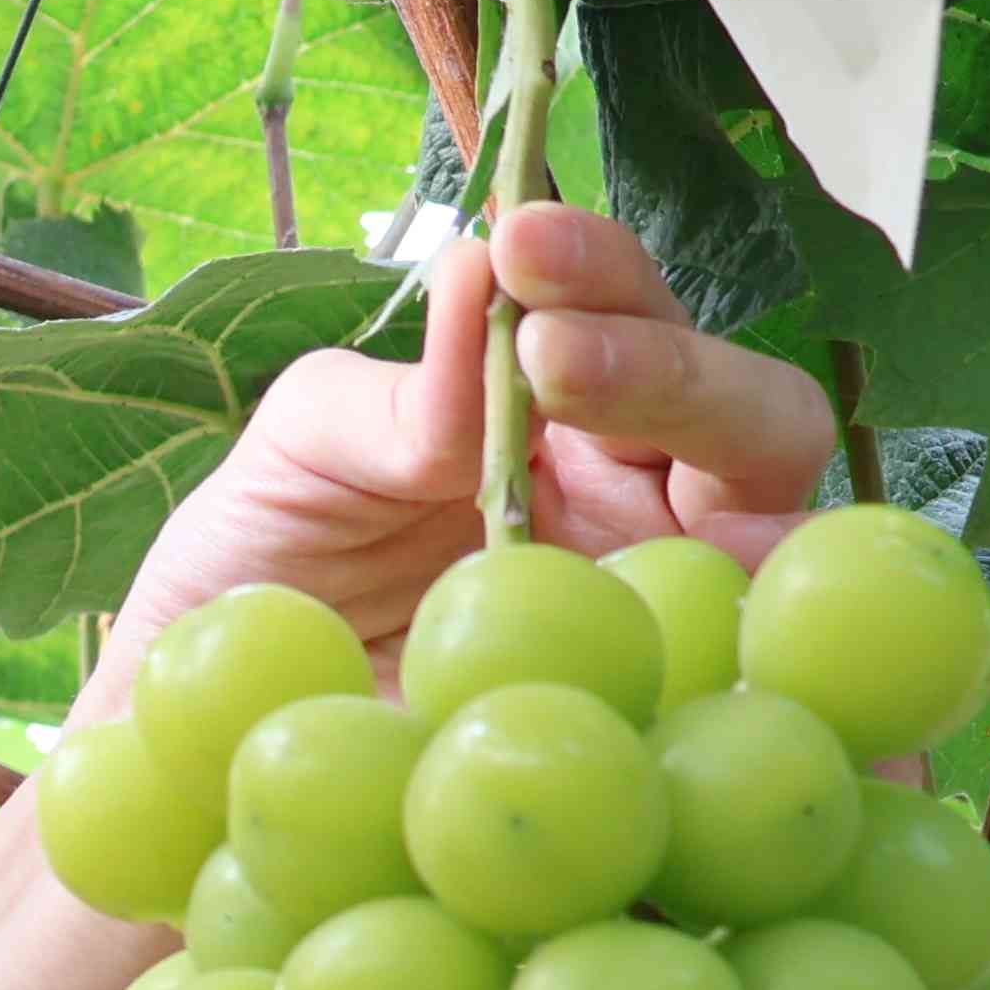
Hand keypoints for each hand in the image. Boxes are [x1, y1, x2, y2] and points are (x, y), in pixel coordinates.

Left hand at [89, 204, 843, 703]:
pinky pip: (757, 700)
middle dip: (671, 371)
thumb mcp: (297, 465)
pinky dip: (778, 664)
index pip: (638, 324)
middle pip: (755, 425)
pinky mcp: (664, 742)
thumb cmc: (257, 582)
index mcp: (573, 430)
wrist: (208, 744)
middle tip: (551, 356)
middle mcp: (648, 522)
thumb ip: (383, 391)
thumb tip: (477, 271)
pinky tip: (725, 644)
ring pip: (781, 553)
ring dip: (735, 496)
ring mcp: (672, 632)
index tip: (522, 245)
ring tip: (639, 513)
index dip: (605, 274)